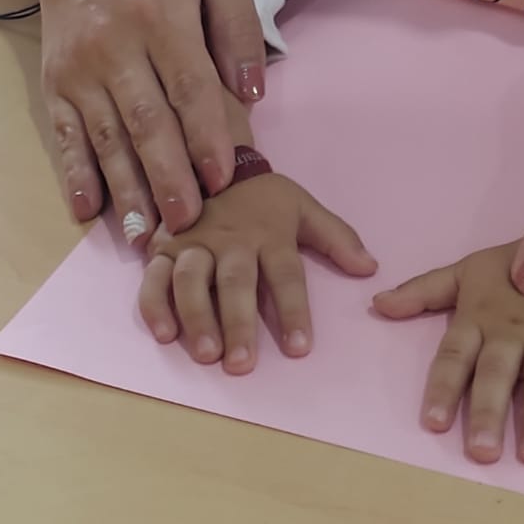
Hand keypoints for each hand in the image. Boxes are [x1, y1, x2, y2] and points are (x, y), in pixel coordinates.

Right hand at [10, 0, 267, 242]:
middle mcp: (114, 43)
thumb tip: (252, 89)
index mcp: (160, 10)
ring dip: (128, 189)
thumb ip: (237, 20)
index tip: (224, 177)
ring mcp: (79, 65)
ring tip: (149, 234)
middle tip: (191, 225)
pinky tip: (89, 211)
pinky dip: (76, 174)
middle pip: (146, 121)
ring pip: (106, 137)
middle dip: (170, 177)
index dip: (207, 136)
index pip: (189, 86)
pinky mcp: (54, 78)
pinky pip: (65, 133)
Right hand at [139, 173, 376, 372]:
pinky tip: (164, 335)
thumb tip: (370, 268)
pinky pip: (153, 278)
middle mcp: (230, 240)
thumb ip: (337, 237)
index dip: (294, 312)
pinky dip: (154, 306)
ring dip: (197, 317)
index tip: (299, 350)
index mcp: (269, 233)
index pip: (286, 276)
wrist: (215, 159)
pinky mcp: (162, 248)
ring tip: (207, 354)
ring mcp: (193, 242)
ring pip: (191, 280)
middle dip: (238, 323)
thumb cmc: (263, 199)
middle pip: (236, 282)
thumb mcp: (303, 208)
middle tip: (242, 364)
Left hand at [373, 243, 523, 465]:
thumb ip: (425, 291)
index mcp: (481, 318)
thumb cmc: (522, 265)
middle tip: (481, 452)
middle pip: (497, 373)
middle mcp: (514, 332)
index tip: (433, 423)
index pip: (454, 355)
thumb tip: (377, 303)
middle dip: (488, 410)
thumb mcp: (472, 271)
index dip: (443, 387)